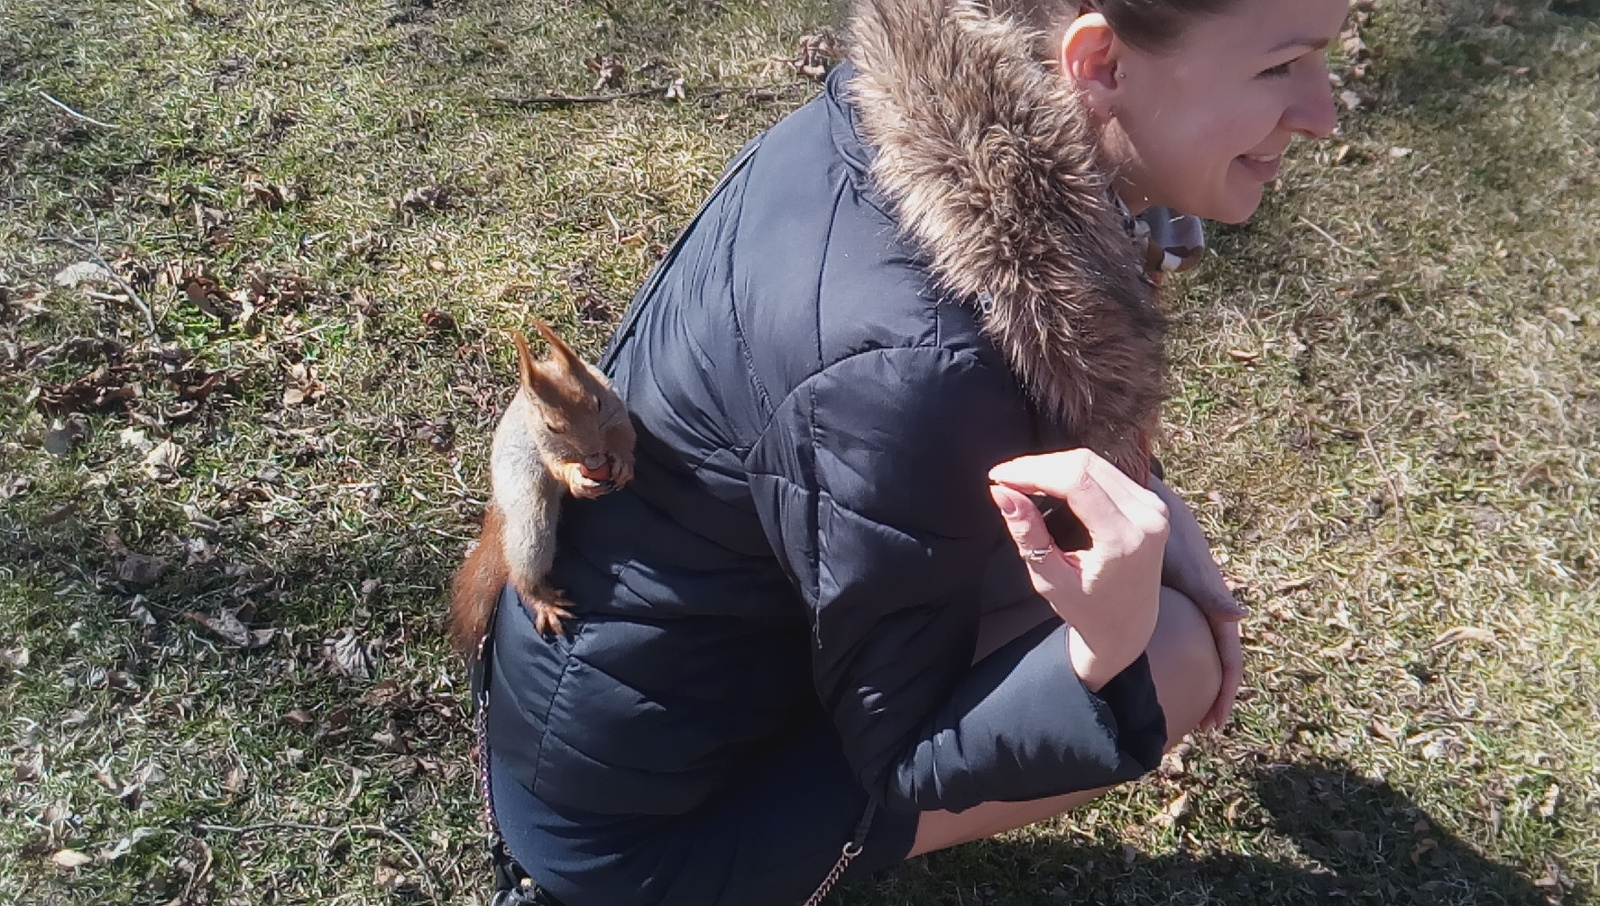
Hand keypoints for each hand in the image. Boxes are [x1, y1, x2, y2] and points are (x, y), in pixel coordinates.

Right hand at [988, 450, 1168, 691]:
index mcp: (1124, 540)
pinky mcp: (1151, 502)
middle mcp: (1146, 517)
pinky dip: (1073, 471)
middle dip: (1039, 465)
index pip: (1076, 482)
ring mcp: (1154, 507)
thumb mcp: (1050, 578)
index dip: (1033, 471)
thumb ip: (1028, 533)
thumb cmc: (1086, 609)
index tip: (999, 476)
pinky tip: (1048, 484)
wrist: (1128, 626)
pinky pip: (1106, 471)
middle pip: (1085, 464)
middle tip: (1005, 478)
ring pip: (1095, 462)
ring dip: (1054, 465)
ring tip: (1022, 480)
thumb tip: (1001, 491)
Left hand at [1149, 475, 1244, 730]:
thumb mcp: (1188, 560)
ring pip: (1196, 646)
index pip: (1228, 656)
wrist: (1147, 500)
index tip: (1214, 722)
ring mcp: (1189, 602)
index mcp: (1214, 604)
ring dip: (1192, 676)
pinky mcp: (1169, 593)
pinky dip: (1171, 651)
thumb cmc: (1168, 528)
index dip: (1225, 689)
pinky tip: (1145, 664)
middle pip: (1214, 658)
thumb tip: (1238, 619)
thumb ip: (1209, 589)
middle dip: (1209, 692)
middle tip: (1198, 725)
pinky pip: (1175, 629)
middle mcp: (1205, 607)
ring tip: (1178, 706)